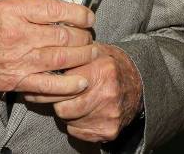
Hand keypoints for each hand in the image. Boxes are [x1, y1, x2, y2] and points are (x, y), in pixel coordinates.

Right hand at [0, 0, 95, 97]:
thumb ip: (26, 4)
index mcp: (13, 10)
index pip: (55, 9)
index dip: (78, 12)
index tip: (88, 15)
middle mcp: (19, 34)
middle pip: (63, 34)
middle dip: (83, 35)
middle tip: (89, 34)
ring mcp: (19, 60)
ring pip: (62, 58)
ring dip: (82, 56)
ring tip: (91, 52)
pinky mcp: (17, 81)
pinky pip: (50, 85)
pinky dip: (68, 85)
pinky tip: (81, 80)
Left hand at [24, 43, 142, 142]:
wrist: (137, 83)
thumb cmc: (108, 64)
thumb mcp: (94, 50)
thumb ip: (73, 53)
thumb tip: (46, 58)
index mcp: (101, 70)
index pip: (64, 85)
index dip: (53, 83)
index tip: (46, 81)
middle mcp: (107, 94)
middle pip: (64, 108)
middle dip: (56, 100)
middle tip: (57, 93)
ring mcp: (109, 115)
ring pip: (69, 121)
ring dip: (66, 112)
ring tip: (72, 100)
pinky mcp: (109, 131)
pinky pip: (78, 132)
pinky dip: (75, 123)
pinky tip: (81, 111)